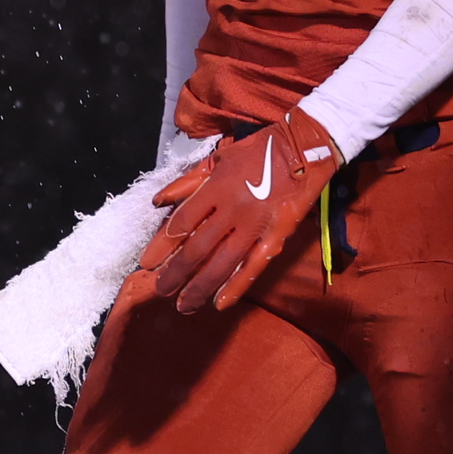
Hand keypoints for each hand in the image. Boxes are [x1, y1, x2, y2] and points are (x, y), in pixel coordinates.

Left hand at [143, 107, 344, 313]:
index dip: (161, 246)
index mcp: (216, 186)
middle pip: (197, 248)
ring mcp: (256, 225)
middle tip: (160, 290)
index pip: (181, 223)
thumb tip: (157, 202)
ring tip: (183, 305)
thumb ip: (187, 182)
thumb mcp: (217, 158)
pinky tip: (219, 303)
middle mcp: (233, 209)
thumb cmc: (257, 151)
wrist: (305, 147)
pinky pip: (254, 266)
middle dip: (175, 273)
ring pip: (222, 263)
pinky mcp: (277, 236)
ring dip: (200, 287)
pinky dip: (236, 286)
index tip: (147, 263)